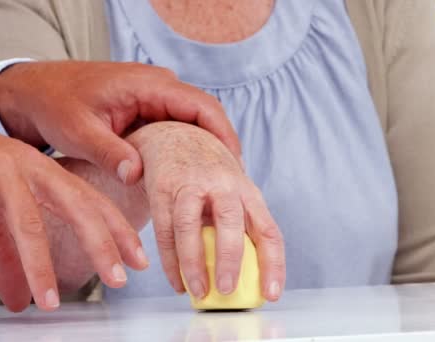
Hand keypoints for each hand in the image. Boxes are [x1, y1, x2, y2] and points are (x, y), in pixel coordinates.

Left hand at [0, 61, 241, 184]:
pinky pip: (177, 130)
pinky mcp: (147, 112)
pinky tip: (190, 178)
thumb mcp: (79, 130)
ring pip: (194, 125)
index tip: (236, 166)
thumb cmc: (55, 103)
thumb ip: (110, 152)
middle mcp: (159, 87)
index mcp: (149, 84)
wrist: (35, 92)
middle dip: (221, 149)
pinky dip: (187, 152)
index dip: (224, 136)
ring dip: (205, 152)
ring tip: (218, 186)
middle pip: (206, 117)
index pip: (202, 106)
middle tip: (233, 184)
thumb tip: (138, 176)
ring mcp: (155, 99)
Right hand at [0, 107, 147, 310]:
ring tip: (47, 303)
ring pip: (28, 222)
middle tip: (118, 278)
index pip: (91, 201)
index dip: (117, 230)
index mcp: (43, 170)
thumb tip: (23, 299)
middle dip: (101, 244)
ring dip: (39, 267)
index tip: (138, 260)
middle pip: (77, 206)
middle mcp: (28, 165)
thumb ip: (8, 257)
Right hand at [127, 122, 285, 301]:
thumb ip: (241, 223)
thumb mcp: (233, 190)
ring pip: (190, 226)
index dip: (273, 264)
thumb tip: (252, 276)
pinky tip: (177, 281)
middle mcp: (221, 184)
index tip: (271, 293)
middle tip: (227, 290)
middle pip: (230, 221)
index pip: (268, 229)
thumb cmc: (209, 174)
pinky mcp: (162, 189)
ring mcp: (190, 185)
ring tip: (198, 291)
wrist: (172, 137)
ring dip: (193, 263)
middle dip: (230, 258)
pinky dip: (170, 261)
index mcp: (246, 190)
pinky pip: (165, 230)